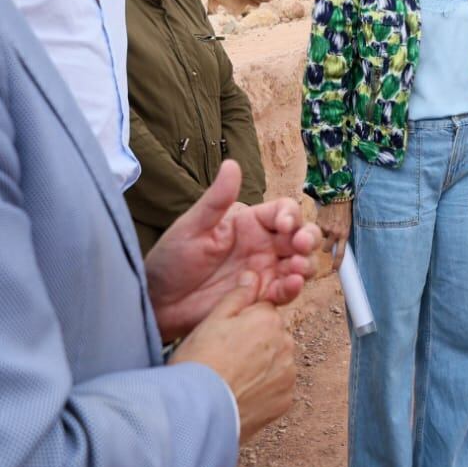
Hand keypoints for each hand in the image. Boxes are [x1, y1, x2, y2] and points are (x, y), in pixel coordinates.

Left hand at [146, 161, 321, 340]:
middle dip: (308, 238)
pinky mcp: (262, 296)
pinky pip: (286, 291)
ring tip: (295, 269)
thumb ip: (216, 199)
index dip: (291, 216)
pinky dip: (293, 289)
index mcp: (250, 223)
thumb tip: (232, 164)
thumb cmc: (171, 260)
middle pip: (301, 235)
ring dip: (306, 264)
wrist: (159, 302)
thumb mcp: (192, 227)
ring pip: (301, 263)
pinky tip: (289, 286)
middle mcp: (263, 245)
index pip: (284, 211)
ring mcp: (265, 271)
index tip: (283, 226)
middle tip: (299, 246)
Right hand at [171, 272, 295, 442]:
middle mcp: (286, 343)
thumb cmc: (199, 363)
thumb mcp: (212, 321)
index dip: (242, 324)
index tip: (226, 338)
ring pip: (276, 362)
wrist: (198, 411)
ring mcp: (288, 373)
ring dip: (261, 368)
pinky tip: (241, 394)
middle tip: (226, 360)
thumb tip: (253, 274)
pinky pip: (277, 388)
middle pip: (272, 337)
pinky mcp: (286, 399)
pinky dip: (263, 390)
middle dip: (255, 345)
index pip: (263, 312)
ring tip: (232, 379)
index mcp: (269, 319)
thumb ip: (237, 296)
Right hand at [316, 199, 352, 270]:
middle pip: (326, 249)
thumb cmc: (345, 210)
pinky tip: (323, 219)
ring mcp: (325, 228)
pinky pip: (316, 229)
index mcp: (344, 233)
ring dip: (321, 235)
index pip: (341, 253)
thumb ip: (342, 234)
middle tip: (328, 238)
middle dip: (326, 245)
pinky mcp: (317, 223)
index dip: (337, 262)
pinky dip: (318, 226)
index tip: (334, 269)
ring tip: (326, 225)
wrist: (337, 194)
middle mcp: (335, 233)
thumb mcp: (347, 223)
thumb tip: (338, 246)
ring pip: (319, 239)